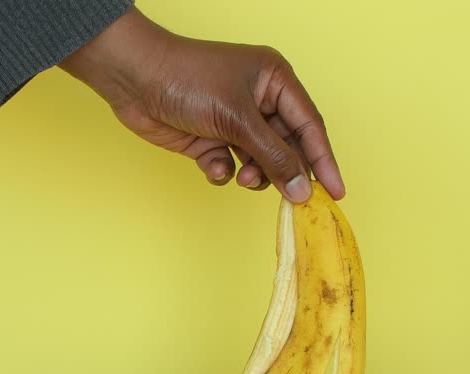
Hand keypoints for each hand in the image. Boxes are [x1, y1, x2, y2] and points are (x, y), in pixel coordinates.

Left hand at [60, 9, 344, 203]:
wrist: (132, 78)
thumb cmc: (187, 80)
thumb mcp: (238, 119)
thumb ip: (274, 156)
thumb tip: (304, 188)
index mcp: (275, 81)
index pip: (310, 127)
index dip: (325, 161)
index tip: (337, 193)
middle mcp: (259, 101)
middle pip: (287, 147)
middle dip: (285, 172)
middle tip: (291, 200)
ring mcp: (233, 122)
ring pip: (259, 162)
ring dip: (255, 174)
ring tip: (243, 176)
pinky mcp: (210, 139)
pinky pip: (230, 166)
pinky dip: (224, 172)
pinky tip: (212, 165)